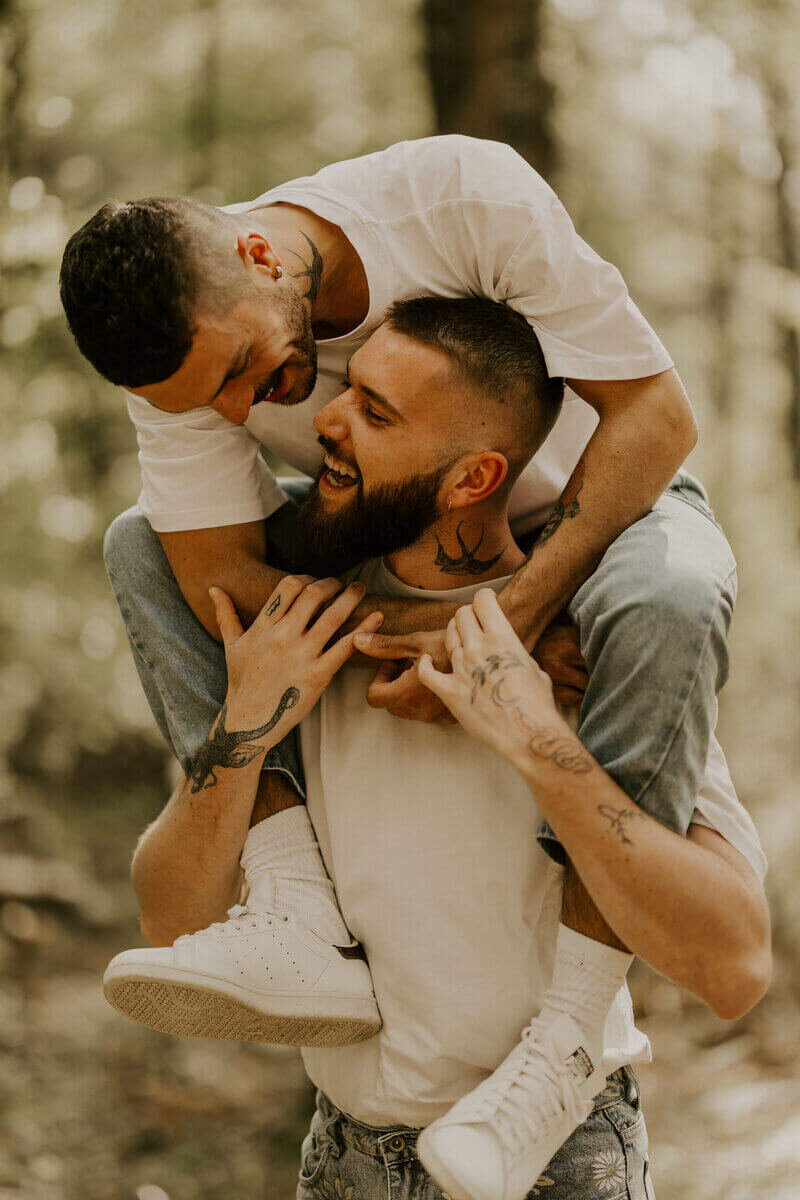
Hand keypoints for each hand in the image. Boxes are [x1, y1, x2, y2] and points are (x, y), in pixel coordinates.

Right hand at [210, 576, 383, 736]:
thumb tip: (213, 589)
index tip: (317, 583)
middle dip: (331, 583)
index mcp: (263, 627)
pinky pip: (345, 647)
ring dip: (351, 597)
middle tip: (343, 583)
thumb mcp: (232, 645)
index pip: (289, 586)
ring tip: (360, 589)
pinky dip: (364, 630)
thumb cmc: (242, 682)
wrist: (249, 722)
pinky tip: (378, 616)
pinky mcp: (318, 675)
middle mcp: (282, 637)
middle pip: (313, 594)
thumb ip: (225, 614)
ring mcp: (301, 655)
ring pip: (332, 616)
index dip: (307, 578)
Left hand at [353, 629, 456, 723]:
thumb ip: (384, 646)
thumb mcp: (416, 642)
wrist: (494, 657)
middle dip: (394, 681)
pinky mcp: (452, 718)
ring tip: (429, 665)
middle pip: (391, 703)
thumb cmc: (454, 645)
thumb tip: (357, 641)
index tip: (395, 662)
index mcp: (408, 695)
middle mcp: (421, 712)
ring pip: (410, 707)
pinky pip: (430, 709)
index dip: (379, 677)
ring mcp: (437, 717)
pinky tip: (444, 675)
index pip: (374, 696)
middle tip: (411, 661)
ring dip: (411, 688)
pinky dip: (429, 695)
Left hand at [417, 589, 577, 765]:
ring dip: (453, 636)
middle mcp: (478, 648)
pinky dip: (424, 664)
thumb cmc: (536, 702)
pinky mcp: (449, 691)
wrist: (527, 733)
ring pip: (448, 637)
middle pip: (461, 615)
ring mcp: (461, 669)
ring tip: (460, 641)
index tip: (485, 604)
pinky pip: (426, 672)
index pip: (482, 600)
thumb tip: (508, 650)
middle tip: (473, 624)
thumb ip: (514, 651)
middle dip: (468, 616)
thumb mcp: (531, 665)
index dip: (484, 599)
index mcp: (501, 637)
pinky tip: (426, 660)